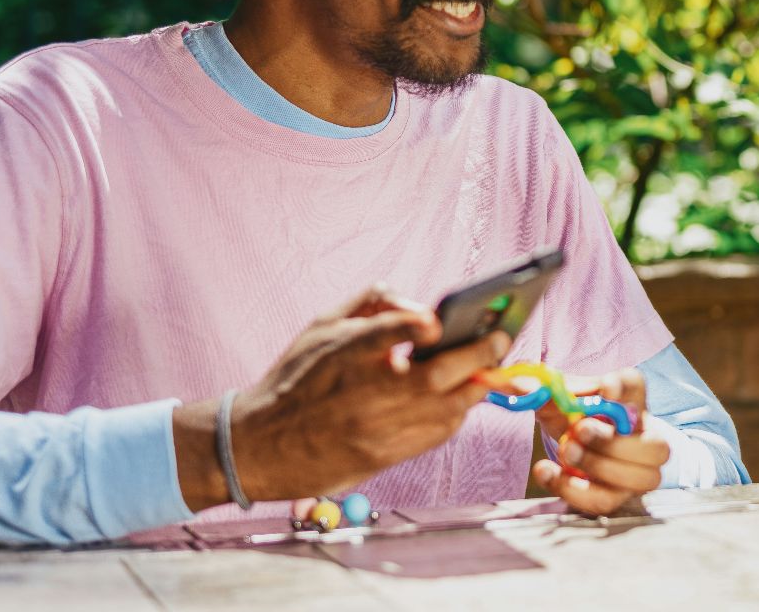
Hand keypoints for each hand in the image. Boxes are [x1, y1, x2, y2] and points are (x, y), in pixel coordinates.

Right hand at [173, 283, 508, 510]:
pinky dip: (456, 414)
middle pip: (433, 376)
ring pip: (445, 409)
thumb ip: (373, 302)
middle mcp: (360, 393)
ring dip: (475, 386)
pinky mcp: (382, 456)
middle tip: (500, 339)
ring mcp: (374, 429)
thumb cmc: (295, 378)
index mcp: (341, 353)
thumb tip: (423, 307)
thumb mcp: (321, 325)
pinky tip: (462, 398)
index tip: (437, 320)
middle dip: (478, 355)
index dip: (412, 326)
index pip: (381, 334)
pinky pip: (435, 434)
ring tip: (487, 368)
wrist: (258, 446)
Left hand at [530, 368, 669, 515]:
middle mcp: (643, 437)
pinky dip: (573, 490)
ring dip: (599, 467)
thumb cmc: (569, 414)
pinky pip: (606, 501)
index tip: (604, 388)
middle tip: (579, 431)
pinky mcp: (616, 495)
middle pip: (658, 447)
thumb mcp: (555, 397)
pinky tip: (548, 472)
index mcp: (628, 401)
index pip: (637, 386)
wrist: (565, 441)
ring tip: (565, 452)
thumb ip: (542, 391)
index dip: (623, 388)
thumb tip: (525, 388)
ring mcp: (635, 472)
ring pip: (640, 480)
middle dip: (615, 442)